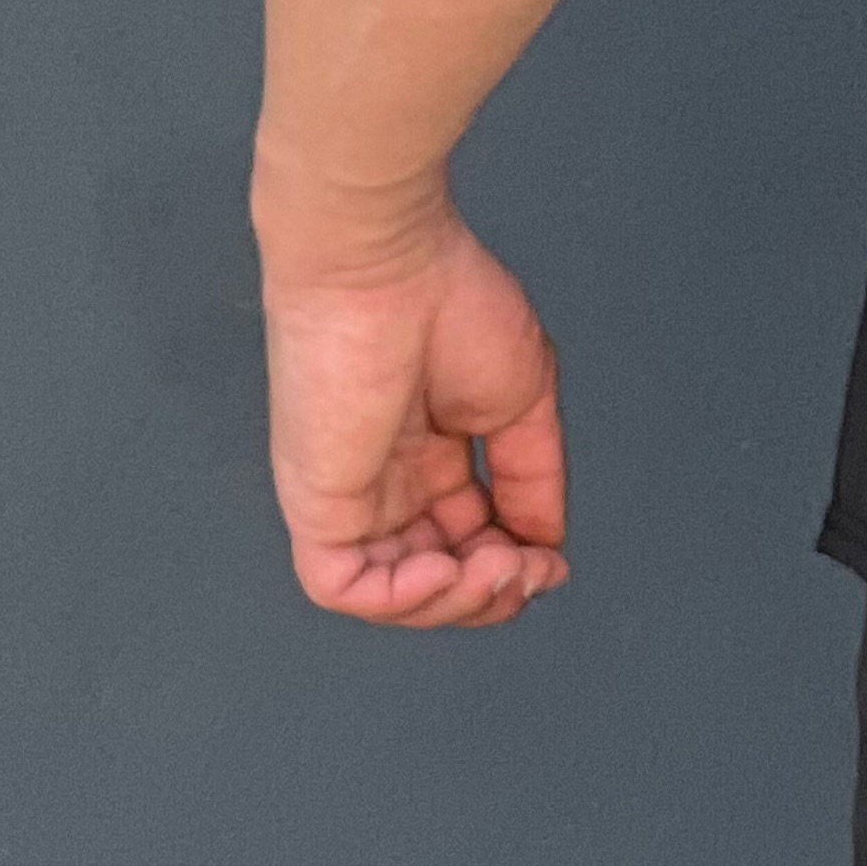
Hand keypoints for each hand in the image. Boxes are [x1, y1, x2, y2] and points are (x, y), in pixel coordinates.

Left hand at [259, 207, 571, 627]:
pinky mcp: (316, 504)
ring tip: (497, 568)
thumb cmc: (449, 299)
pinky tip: (447, 571)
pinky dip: (400, 600)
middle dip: (490, 591)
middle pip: (436, 576)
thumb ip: (534, 475)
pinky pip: (346, 585)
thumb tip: (546, 543)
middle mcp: (387, 482)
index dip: (514, 563)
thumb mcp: (522, 395)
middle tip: (527, 572)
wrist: (388, 263)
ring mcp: (349, 497)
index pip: (469, 536)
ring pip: (392, 594)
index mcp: (431, 452)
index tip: (551, 563)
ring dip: (455, 602)